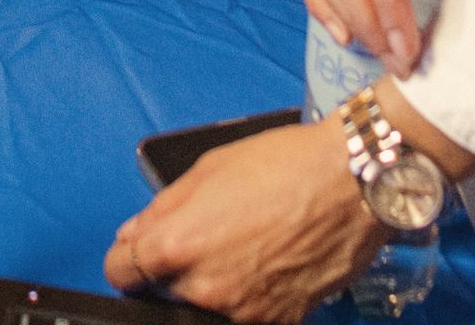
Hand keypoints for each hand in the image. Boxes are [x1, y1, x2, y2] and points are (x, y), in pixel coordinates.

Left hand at [104, 121, 386, 322]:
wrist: (353, 182)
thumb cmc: (284, 164)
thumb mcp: (208, 169)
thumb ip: (163, 208)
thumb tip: (133, 234)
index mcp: (177, 244)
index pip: (122, 273)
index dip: (127, 260)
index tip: (137, 255)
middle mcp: (206, 287)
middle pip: (165, 291)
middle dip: (175, 269)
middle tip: (209, 237)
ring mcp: (244, 310)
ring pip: (207, 306)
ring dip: (215, 284)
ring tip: (245, 247)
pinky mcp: (281, 320)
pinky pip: (249, 314)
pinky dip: (251, 296)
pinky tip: (269, 263)